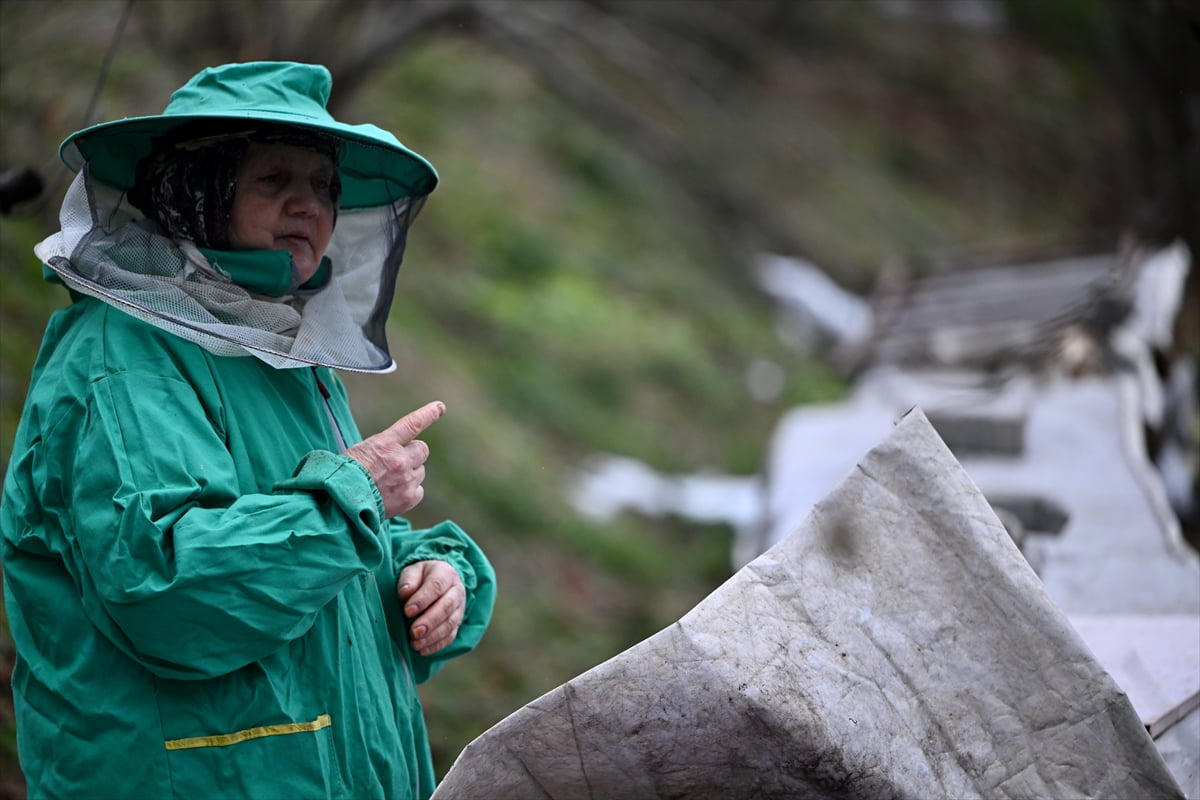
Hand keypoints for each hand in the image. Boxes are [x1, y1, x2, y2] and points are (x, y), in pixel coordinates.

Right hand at [345, 401, 444, 517]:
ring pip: (420, 470)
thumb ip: (383, 447)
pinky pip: (419, 490)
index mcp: (385, 443)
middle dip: (413, 453)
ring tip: (389, 481)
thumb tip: (395, 448)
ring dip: (410, 473)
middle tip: (397, 461)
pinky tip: (394, 493)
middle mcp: (400, 459)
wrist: (341, 504)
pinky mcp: (409, 498)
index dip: (428, 414)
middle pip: (422, 449)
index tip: (439, 407)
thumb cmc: (345, 475)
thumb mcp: (359, 451)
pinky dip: (409, 491)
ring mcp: (406, 479)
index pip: (412, 424)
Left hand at [398, 560, 465, 655]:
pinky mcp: (457, 624)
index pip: (436, 586)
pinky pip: (451, 636)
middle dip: (430, 621)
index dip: (423, 599)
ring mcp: (459, 609)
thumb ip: (408, 580)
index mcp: (446, 574)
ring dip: (433, 636)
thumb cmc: (421, 577)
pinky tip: (422, 650)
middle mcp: (456, 591)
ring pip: (450, 624)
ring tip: (415, 644)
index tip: (408, 611)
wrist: (438, 581)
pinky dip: (437, 645)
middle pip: (447, 607)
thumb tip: (405, 593)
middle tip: (414, 631)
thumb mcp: (413, 571)